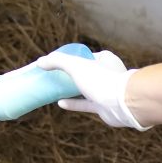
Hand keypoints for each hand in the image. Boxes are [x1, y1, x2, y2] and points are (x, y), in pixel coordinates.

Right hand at [36, 49, 150, 129]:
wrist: (122, 105)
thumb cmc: (102, 80)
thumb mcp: (76, 66)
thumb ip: (58, 61)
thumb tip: (40, 62)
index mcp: (105, 60)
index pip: (87, 56)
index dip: (73, 58)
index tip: (58, 62)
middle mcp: (108, 74)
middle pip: (86, 73)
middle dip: (72, 75)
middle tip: (56, 76)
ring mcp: (106, 91)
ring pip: (86, 89)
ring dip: (72, 90)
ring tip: (56, 89)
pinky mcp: (103, 107)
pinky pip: (86, 104)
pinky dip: (73, 103)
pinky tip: (60, 103)